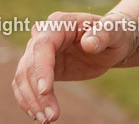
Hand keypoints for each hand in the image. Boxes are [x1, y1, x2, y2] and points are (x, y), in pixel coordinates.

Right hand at [12, 11, 133, 121]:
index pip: (43, 46)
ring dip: (31, 101)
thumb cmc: (114, 33)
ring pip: (23, 77)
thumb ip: (103, 34)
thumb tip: (89, 43)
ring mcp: (38, 52)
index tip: (45, 91)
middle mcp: (43, 35)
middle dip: (37, 93)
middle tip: (51, 116)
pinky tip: (39, 115)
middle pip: (29, 65)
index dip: (42, 69)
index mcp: (60, 23)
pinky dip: (28, 101)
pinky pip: (24, 85)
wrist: (111, 42)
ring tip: (46, 119)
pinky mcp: (38, 68)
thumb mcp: (115, 32)